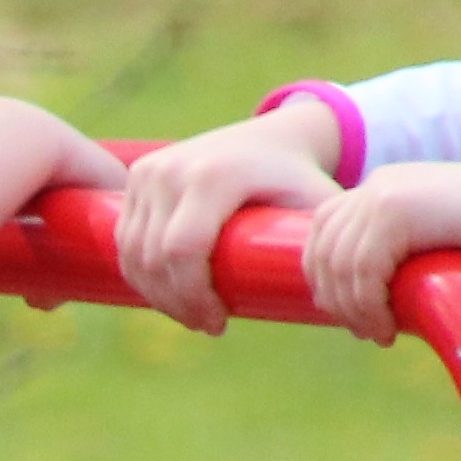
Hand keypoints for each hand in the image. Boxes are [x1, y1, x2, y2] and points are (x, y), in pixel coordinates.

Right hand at [113, 116, 341, 330]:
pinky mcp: (137, 176)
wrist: (275, 137)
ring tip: (190, 312)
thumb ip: (323, 247)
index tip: (219, 323)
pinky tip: (166, 292)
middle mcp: (173, 170)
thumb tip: (335, 305)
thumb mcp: (316, 208)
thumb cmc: (300, 181)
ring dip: (155, 293)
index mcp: (213, 176)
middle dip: (176, 302)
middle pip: (153, 258)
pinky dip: (140, 273)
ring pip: (133, 253)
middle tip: (207, 324)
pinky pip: (124, 239)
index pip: (181, 251)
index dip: (192, 297)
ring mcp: (149, 171)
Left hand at [299, 162, 460, 343]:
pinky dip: (367, 308)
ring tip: (378, 335)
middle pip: (322, 247)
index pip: (324, 229)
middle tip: (364, 330)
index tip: (354, 314)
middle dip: (334, 297)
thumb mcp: (439, 242)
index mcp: (385, 186)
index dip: (326, 276)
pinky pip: (361, 271)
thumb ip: (407, 255)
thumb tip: (380, 299)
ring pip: (338, 264)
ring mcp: (382, 193)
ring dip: (353, 309)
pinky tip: (387, 329)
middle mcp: (376, 185)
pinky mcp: (393, 210)